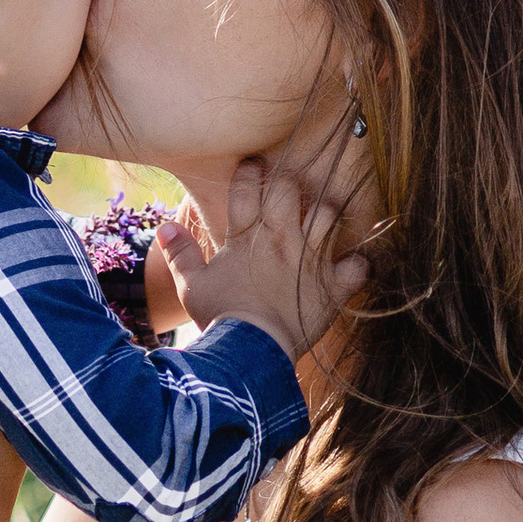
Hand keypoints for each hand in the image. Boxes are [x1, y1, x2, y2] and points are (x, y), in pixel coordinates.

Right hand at [162, 149, 370, 360]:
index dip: (248, 173)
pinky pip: (357, 265)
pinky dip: (356, 266)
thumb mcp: (191, 286)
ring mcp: (310, 259)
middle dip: (288, 185)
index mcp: (246, 235)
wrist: (250, 351)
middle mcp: (281, 238)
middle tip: (285, 196)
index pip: (246, 186)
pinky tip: (348, 267)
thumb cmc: (220, 316)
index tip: (251, 170)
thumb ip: (180, 254)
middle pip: (289, 188)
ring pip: (328, 214)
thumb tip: (165, 227)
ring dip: (325, 216)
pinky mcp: (332, 285)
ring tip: (318, 225)